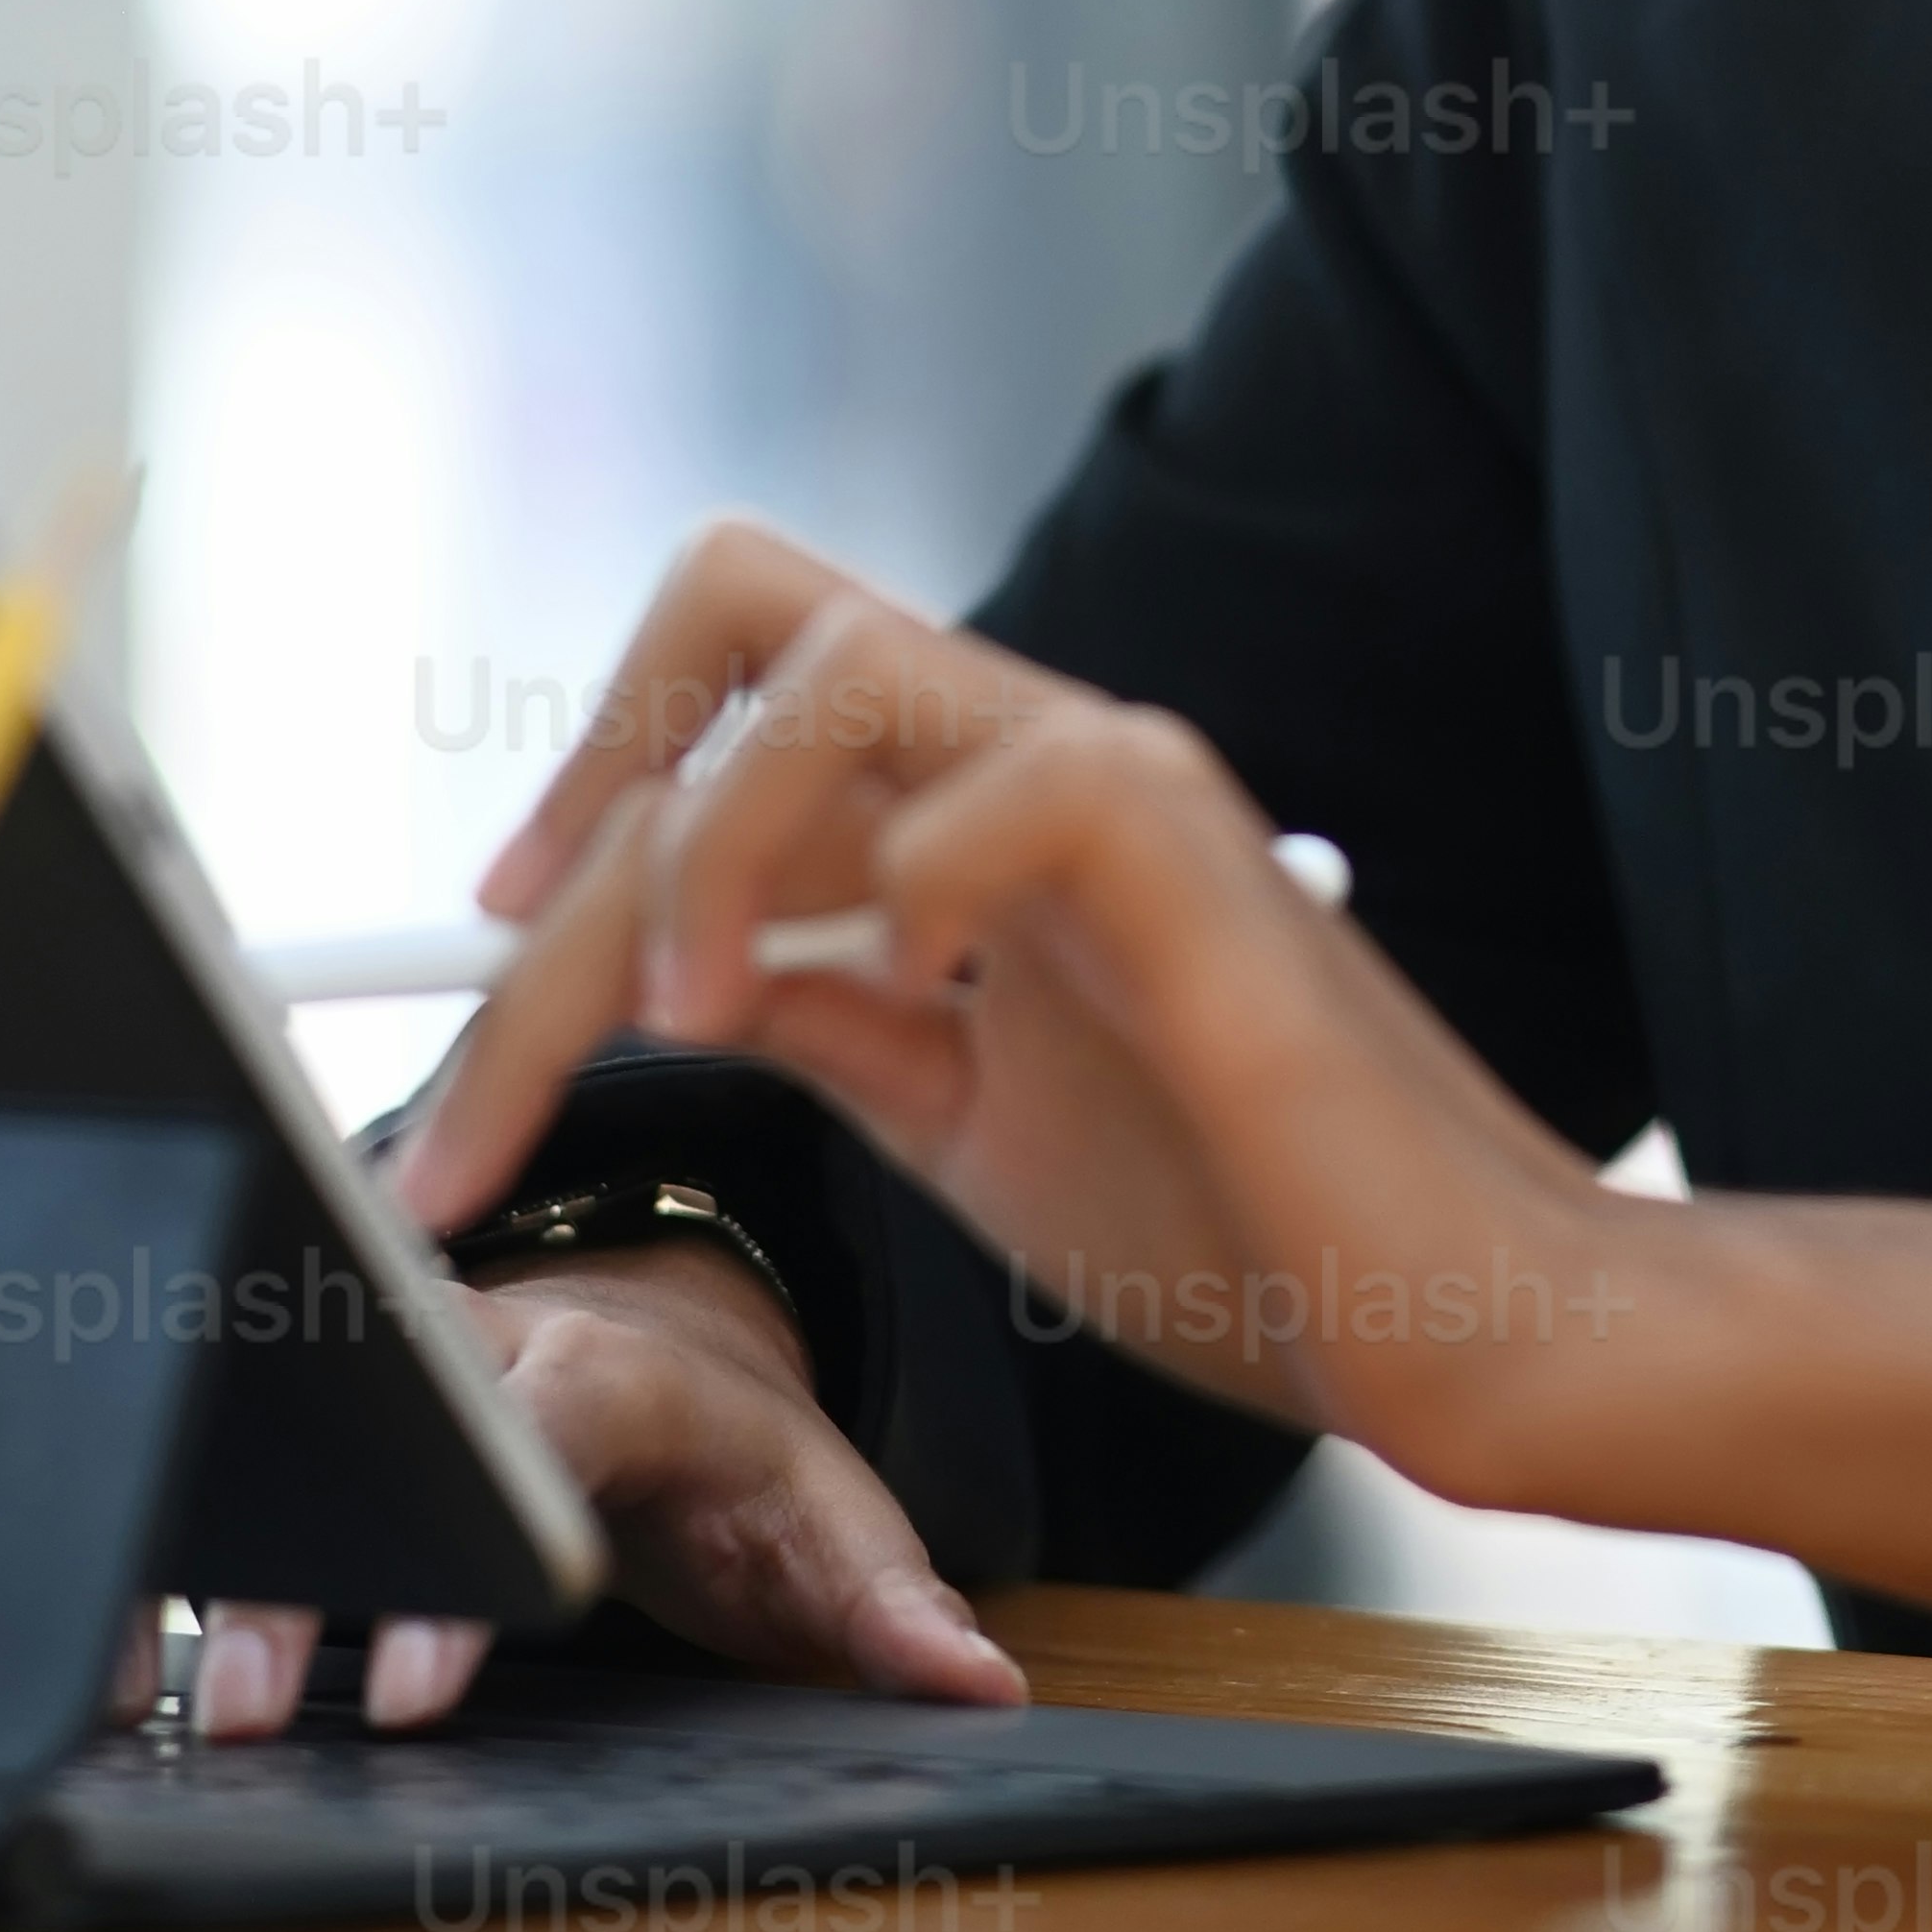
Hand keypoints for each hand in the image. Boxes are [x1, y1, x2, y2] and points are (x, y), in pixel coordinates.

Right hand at [137, 1234, 1028, 1740]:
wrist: (657, 1344)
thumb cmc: (739, 1457)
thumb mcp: (834, 1515)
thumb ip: (895, 1604)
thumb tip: (981, 1690)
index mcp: (613, 1369)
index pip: (548, 1428)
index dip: (489, 1540)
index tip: (435, 1680)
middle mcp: (483, 1345)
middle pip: (384, 1429)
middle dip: (313, 1568)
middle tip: (257, 1703)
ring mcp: (388, 1377)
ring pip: (290, 1442)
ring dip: (223, 1575)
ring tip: (174, 1705)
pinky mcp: (325, 1424)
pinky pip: (236, 1470)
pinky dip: (175, 1562)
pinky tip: (124, 1667)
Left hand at [390, 522, 1645, 1515]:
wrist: (1453, 1319)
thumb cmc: (1249, 1231)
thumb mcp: (974, 1122)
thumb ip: (848, 1024)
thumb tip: (692, 977)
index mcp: (978, 814)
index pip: (735, 702)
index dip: (579, 796)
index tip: (478, 949)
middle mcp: (1034, 750)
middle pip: (749, 612)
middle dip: (591, 779)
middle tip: (506, 957)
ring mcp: (1113, 781)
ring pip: (832, 662)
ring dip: (705, 842)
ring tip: (688, 1021)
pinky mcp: (1186, 851)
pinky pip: (996, 784)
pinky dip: (904, 883)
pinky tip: (906, 1000)